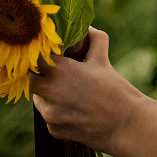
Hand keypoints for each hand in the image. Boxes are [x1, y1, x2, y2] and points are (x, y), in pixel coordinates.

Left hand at [28, 26, 144, 156]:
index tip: (47, 53)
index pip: (34, 57)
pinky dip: (55, 110)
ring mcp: (50, 113)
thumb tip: (86, 27)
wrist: (125, 124)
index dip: (40, 54)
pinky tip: (73, 108)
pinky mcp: (53, 130)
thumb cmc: (115, 88)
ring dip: (46, 93)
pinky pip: (48, 116)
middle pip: (31, 78)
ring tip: (66, 91)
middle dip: (39, 74)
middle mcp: (50, 91)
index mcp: (60, 70)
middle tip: (53, 72)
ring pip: (38, 98)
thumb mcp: (102, 58)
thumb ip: (93, 38)